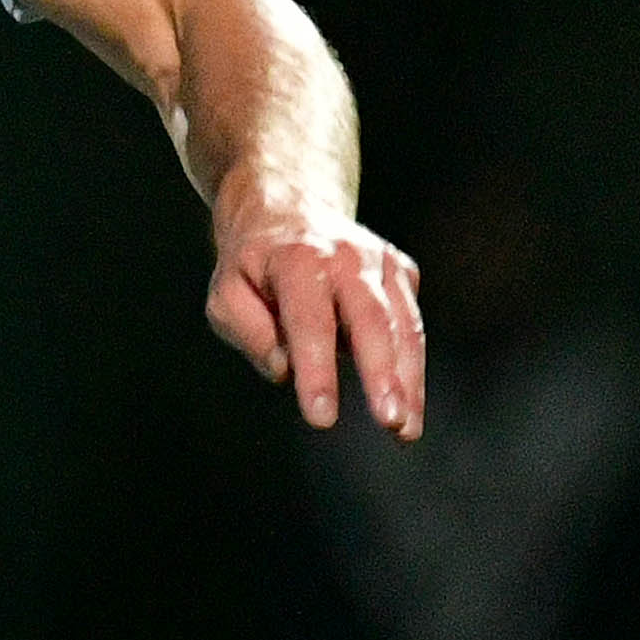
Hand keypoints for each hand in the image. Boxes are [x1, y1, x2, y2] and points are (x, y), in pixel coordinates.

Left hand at [209, 201, 425, 436]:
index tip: (321, 417)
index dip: (317, 371)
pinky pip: (411, 323)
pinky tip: (407, 402)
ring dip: (410, 380)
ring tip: (405, 430)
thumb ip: (247, 331)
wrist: (289, 209)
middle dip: (383, 374)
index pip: (310, 322)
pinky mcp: (401, 273)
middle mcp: (347, 256)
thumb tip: (283, 368)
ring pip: (404, 325)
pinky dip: (413, 365)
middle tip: (390, 423)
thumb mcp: (226, 294)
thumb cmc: (253, 266)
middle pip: (372, 320)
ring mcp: (381, 262)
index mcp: (298, 259)